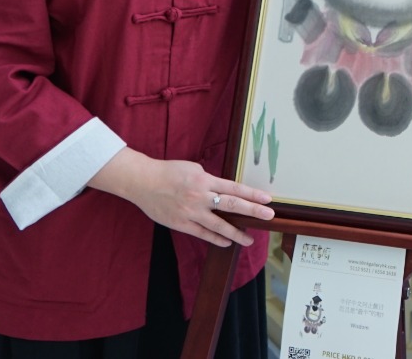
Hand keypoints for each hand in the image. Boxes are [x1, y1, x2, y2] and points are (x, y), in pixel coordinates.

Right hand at [90, 148, 273, 247]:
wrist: (142, 182)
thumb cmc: (169, 172)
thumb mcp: (194, 168)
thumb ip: (210, 180)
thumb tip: (225, 190)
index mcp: (205, 180)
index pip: (235, 188)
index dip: (253, 194)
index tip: (268, 200)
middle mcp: (200, 196)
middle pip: (232, 205)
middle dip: (252, 212)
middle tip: (269, 217)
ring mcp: (191, 212)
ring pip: (219, 225)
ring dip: (236, 233)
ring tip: (250, 240)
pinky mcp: (181, 224)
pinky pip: (202, 233)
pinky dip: (216, 238)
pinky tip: (228, 242)